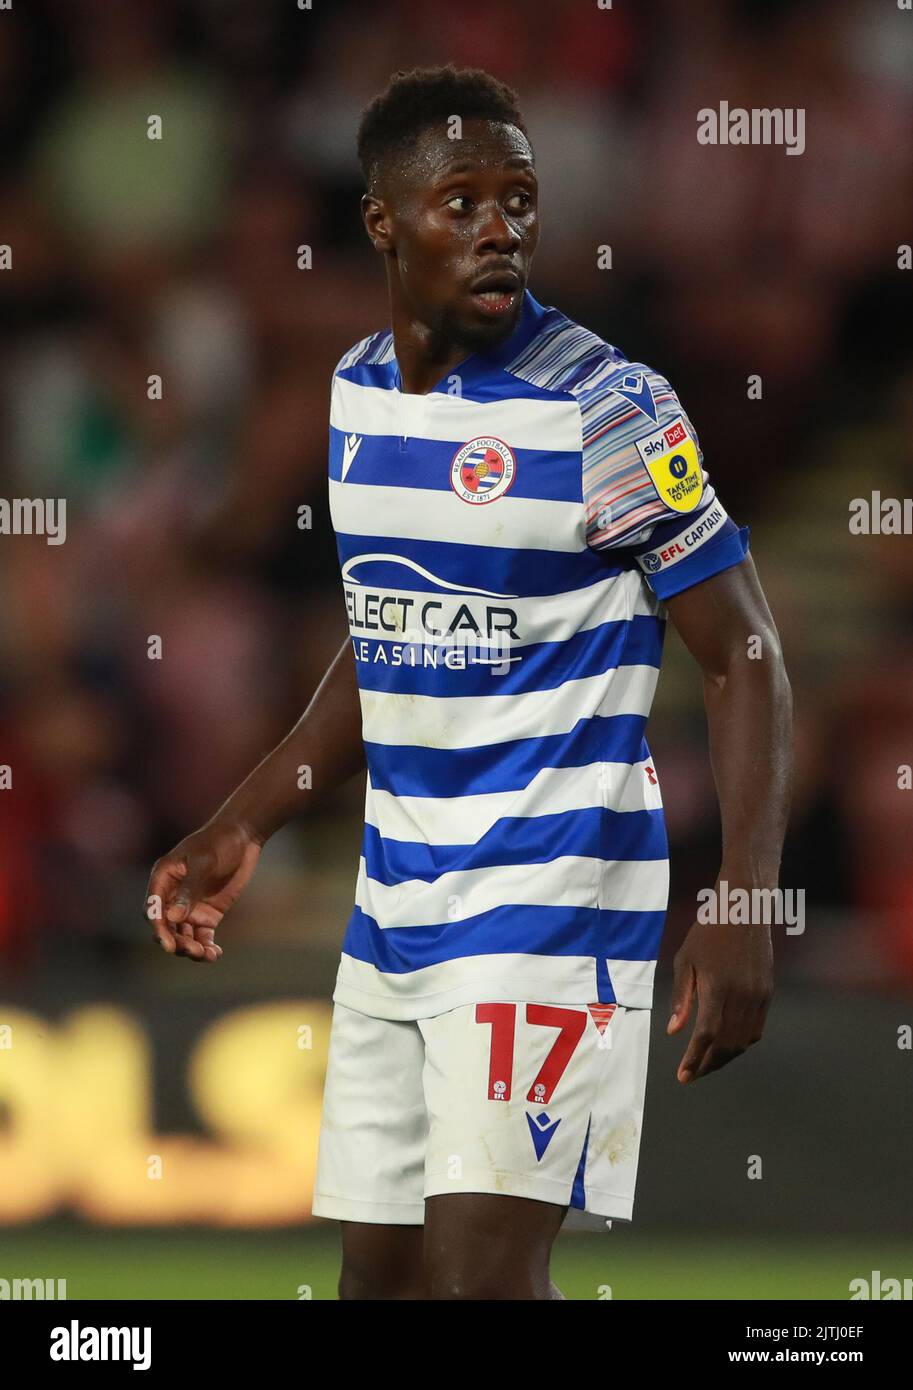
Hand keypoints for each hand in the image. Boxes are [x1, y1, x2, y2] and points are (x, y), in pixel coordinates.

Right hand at [144, 820, 261, 961]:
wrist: (243, 836)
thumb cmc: (219, 842)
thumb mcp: (205, 862)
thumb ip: (190, 889)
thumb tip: (173, 917)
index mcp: (163, 879)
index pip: (153, 910)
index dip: (158, 929)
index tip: (169, 945)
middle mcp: (172, 896)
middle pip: (167, 927)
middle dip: (177, 942)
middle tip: (194, 950)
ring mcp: (190, 907)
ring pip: (183, 936)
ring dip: (191, 949)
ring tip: (207, 955)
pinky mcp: (208, 914)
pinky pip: (202, 936)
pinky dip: (207, 947)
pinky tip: (215, 954)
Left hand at [666, 915, 772, 1082]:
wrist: (746, 909)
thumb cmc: (708, 931)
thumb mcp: (685, 959)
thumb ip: (681, 997)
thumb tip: (674, 1031)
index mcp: (718, 987)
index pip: (706, 1034)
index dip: (695, 1059)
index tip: (683, 1076)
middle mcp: (742, 996)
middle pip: (727, 1044)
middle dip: (709, 1064)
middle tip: (692, 1074)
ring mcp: (758, 996)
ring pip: (744, 1041)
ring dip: (725, 1057)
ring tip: (706, 1063)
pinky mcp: (768, 993)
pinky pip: (756, 1028)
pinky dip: (741, 1043)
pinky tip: (727, 1045)